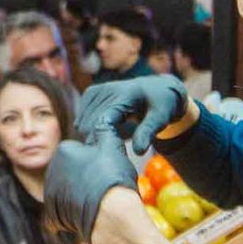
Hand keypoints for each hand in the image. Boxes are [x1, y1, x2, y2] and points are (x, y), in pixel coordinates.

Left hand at [43, 130, 139, 243]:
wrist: (111, 215)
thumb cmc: (113, 179)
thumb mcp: (113, 146)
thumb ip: (105, 129)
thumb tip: (102, 119)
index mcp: (63, 150)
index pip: (79, 153)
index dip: (95, 161)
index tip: (105, 170)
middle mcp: (52, 170)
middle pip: (71, 172)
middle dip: (83, 178)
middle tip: (101, 186)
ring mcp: (50, 193)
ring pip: (67, 192)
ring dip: (78, 196)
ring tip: (96, 202)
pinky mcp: (52, 214)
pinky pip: (61, 212)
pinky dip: (71, 215)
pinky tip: (85, 215)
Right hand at [76, 76, 191, 153]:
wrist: (157, 89)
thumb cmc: (161, 106)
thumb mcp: (160, 119)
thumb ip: (148, 133)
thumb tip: (138, 152)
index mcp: (124, 94)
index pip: (101, 122)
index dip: (103, 141)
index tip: (112, 154)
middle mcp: (105, 89)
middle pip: (89, 126)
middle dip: (99, 140)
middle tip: (115, 149)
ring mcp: (95, 90)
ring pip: (82, 125)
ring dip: (94, 136)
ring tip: (114, 139)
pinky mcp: (90, 93)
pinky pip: (81, 120)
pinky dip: (91, 129)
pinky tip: (108, 130)